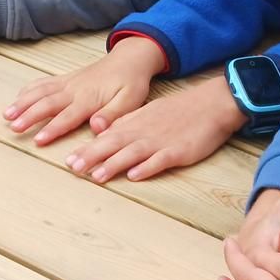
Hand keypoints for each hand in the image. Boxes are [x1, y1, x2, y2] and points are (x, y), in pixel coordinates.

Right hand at [5, 36, 164, 144]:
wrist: (129, 59)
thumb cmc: (131, 82)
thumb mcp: (130, 101)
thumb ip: (113, 115)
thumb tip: (97, 127)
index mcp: (89, 98)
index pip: (67, 116)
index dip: (52, 128)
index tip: (37, 139)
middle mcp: (74, 89)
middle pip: (47, 103)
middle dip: (29, 115)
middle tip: (14, 127)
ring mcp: (67, 82)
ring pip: (40, 92)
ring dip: (23, 103)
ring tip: (7, 114)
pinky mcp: (65, 79)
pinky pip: (43, 83)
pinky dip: (28, 90)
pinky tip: (17, 98)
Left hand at [63, 75, 244, 181]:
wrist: (211, 103)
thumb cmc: (179, 110)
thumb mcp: (148, 113)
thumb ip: (126, 124)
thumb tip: (103, 134)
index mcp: (136, 123)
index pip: (106, 137)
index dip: (87, 149)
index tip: (68, 160)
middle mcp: (144, 132)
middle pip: (113, 145)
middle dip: (92, 157)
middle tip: (72, 168)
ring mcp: (161, 141)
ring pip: (133, 153)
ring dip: (113, 164)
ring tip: (96, 176)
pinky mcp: (179, 151)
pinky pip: (160, 160)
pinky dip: (147, 167)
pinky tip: (135, 176)